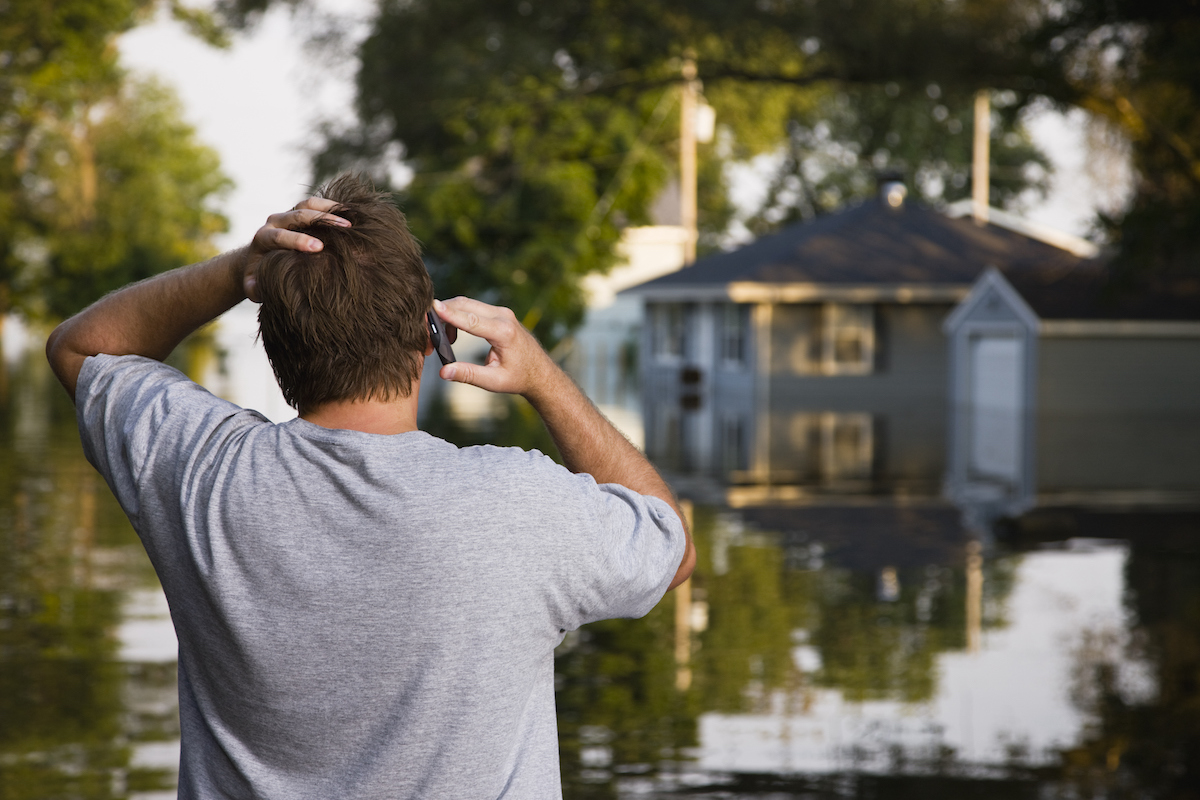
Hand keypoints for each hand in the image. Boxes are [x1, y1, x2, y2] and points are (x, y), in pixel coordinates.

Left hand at [242, 198, 350, 301]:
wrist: (258, 257)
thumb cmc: (260, 274)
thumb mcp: (254, 284)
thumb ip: (254, 288)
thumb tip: (257, 288)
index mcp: (263, 239)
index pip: (279, 236)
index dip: (299, 240)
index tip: (319, 247)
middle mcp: (274, 222)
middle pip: (297, 215)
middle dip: (320, 221)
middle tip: (344, 229)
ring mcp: (288, 214)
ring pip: (307, 204)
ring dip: (329, 210)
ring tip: (350, 222)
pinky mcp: (299, 211)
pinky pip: (315, 204)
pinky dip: (332, 207)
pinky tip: (349, 215)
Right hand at [432, 297, 556, 397]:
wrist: (540, 372)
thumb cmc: (519, 378)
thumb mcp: (494, 382)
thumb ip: (468, 375)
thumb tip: (444, 371)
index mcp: (504, 333)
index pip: (472, 320)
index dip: (451, 314)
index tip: (433, 308)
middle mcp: (504, 317)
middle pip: (466, 305)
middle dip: (443, 313)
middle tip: (426, 331)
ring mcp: (502, 312)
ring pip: (467, 304)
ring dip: (449, 314)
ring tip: (441, 339)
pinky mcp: (498, 313)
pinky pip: (473, 307)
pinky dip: (458, 315)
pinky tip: (453, 336)